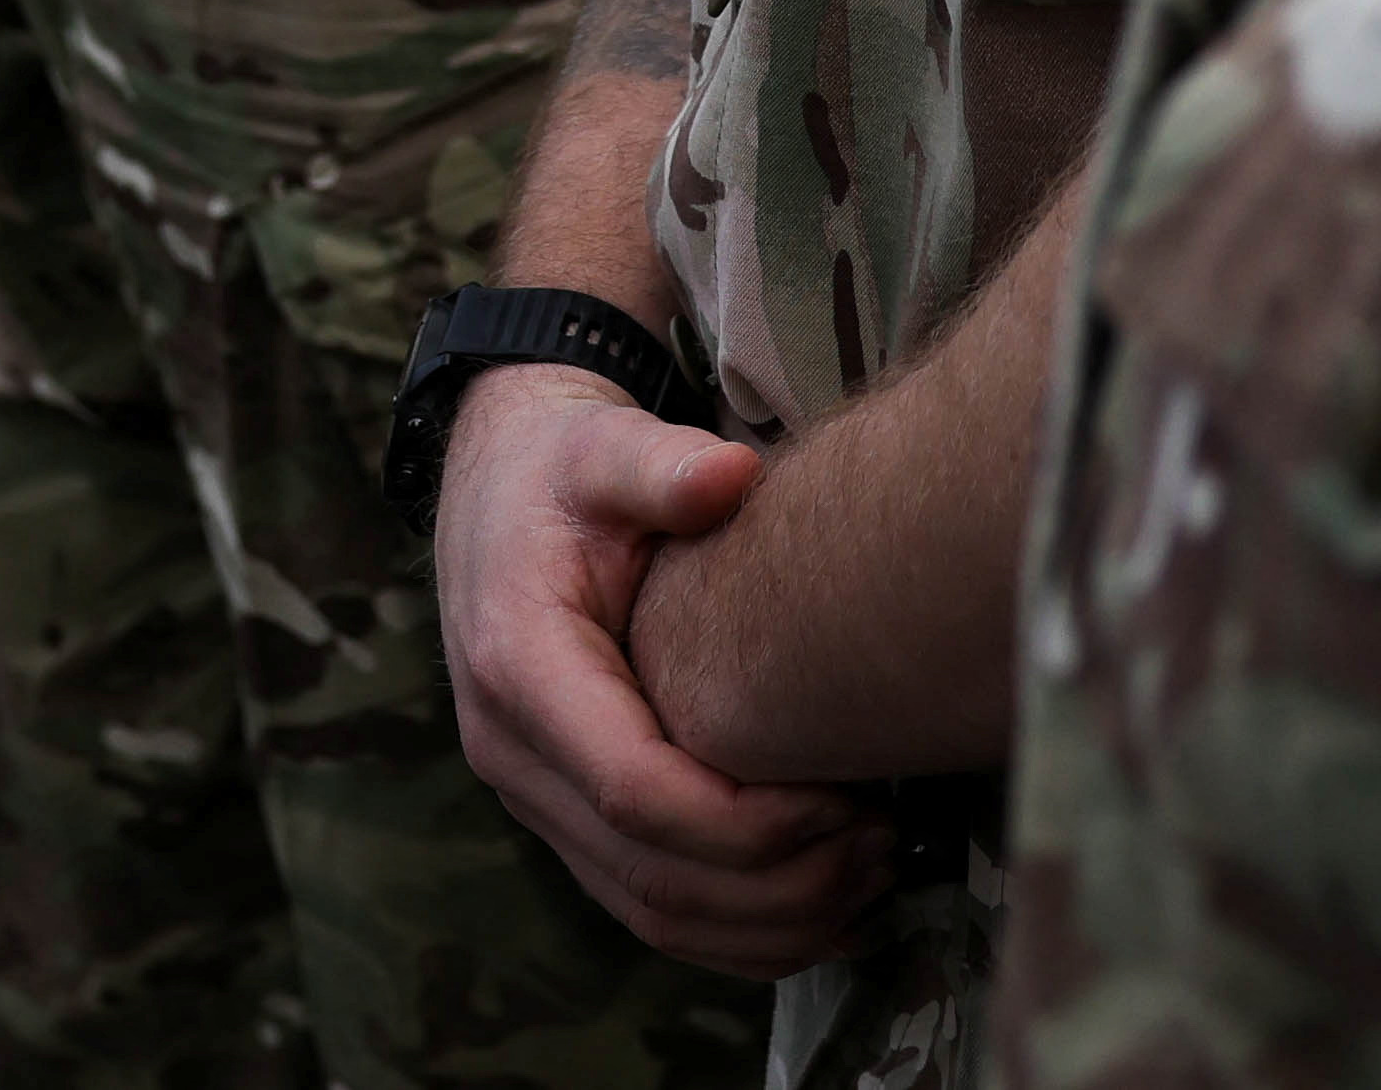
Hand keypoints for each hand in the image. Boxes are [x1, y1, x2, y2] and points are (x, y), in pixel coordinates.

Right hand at [439, 367, 895, 974]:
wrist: (496, 488)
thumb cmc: (561, 469)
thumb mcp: (603, 446)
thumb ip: (661, 464)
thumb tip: (730, 472)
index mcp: (521, 668)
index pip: (637, 792)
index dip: (749, 823)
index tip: (845, 797)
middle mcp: (511, 751)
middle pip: (652, 875)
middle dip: (780, 883)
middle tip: (883, 847)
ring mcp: (533, 795)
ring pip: (652, 913)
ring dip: (770, 921)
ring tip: (870, 877)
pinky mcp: (563, 816)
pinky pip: (647, 910)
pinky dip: (739, 934)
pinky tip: (824, 909)